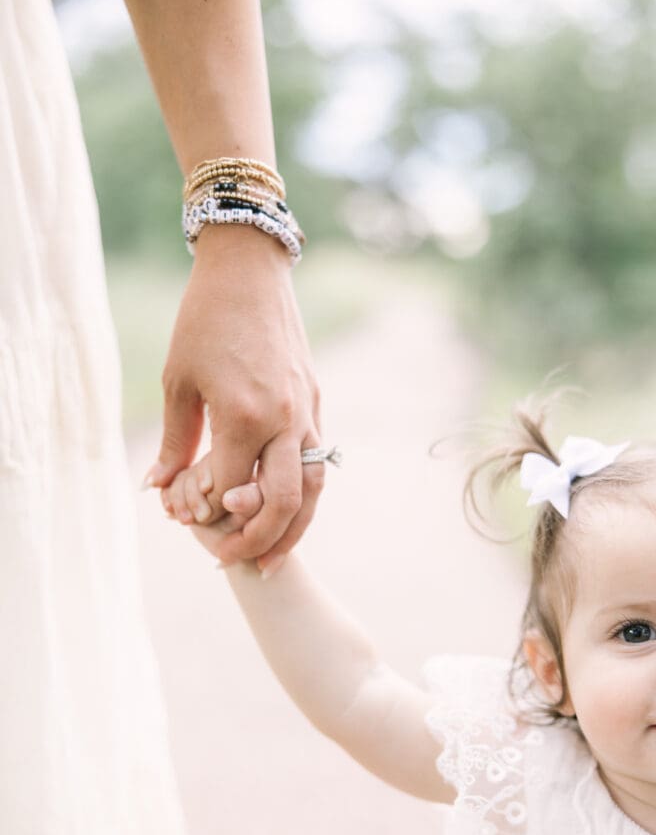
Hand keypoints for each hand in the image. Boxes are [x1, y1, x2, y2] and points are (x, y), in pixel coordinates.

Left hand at [143, 225, 324, 570]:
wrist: (250, 271)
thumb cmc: (204, 320)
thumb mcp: (178, 381)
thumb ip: (175, 442)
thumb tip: (158, 487)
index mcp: (244, 415)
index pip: (229, 489)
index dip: (205, 512)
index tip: (184, 519)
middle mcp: (284, 420)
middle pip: (283, 503)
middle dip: (258, 542)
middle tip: (236, 564)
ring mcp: (306, 412)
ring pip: (313, 489)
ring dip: (294, 530)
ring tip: (272, 558)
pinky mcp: (314, 402)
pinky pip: (317, 461)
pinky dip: (304, 494)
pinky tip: (286, 510)